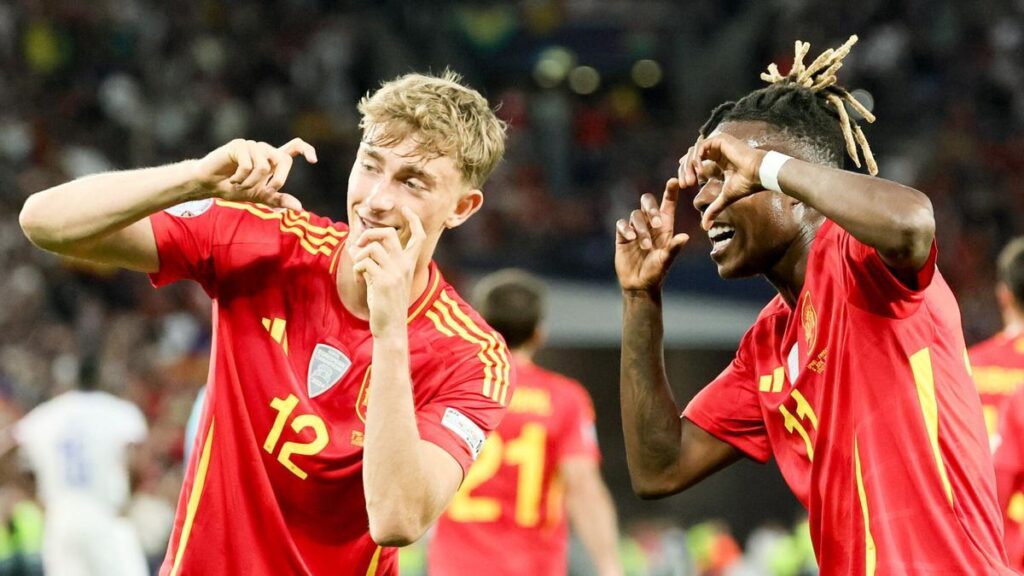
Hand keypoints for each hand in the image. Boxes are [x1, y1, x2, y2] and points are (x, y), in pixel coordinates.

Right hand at [193, 138, 317, 210]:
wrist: (210, 186)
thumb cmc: (235, 189)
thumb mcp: (260, 196)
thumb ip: (278, 199)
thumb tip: (299, 207)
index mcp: (272, 159)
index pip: (295, 146)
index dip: (306, 150)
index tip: (313, 160)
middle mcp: (265, 150)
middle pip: (284, 160)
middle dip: (278, 181)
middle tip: (264, 192)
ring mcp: (252, 146)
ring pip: (264, 167)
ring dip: (252, 183)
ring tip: (241, 185)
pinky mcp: (238, 145)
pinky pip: (248, 165)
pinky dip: (241, 178)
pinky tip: (232, 179)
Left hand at [350, 206, 426, 334]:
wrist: (391, 327)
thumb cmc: (386, 303)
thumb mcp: (385, 279)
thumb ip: (375, 261)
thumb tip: (355, 246)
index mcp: (409, 264)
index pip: (418, 236)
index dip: (413, 220)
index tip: (405, 209)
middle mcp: (405, 265)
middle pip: (388, 234)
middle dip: (370, 234)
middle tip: (360, 244)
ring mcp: (395, 273)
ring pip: (373, 248)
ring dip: (359, 254)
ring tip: (359, 267)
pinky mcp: (383, 281)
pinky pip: (363, 263)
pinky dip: (357, 268)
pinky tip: (360, 279)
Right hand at [615, 178, 689, 292]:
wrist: (639, 285)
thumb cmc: (656, 272)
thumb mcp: (666, 260)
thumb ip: (674, 248)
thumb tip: (685, 237)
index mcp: (665, 227)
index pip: (667, 204)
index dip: (670, 192)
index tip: (674, 180)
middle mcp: (650, 224)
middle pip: (648, 203)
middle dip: (651, 208)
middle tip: (657, 223)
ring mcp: (635, 229)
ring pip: (636, 215)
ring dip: (641, 229)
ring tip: (645, 245)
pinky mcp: (622, 236)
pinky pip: (622, 224)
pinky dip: (626, 229)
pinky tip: (631, 239)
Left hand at [677, 133, 767, 229]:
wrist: (760, 174)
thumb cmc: (747, 183)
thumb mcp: (725, 197)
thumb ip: (714, 209)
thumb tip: (704, 227)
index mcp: (717, 159)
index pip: (694, 162)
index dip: (687, 173)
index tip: (684, 186)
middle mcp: (716, 149)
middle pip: (691, 156)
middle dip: (685, 171)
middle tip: (684, 185)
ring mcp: (717, 143)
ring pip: (694, 151)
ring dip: (689, 166)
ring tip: (689, 182)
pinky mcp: (720, 140)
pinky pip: (701, 147)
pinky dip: (697, 159)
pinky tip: (698, 172)